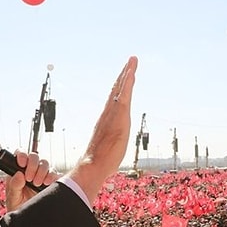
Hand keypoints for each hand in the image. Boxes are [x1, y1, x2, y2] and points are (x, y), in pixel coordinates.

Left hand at [4, 151, 57, 209]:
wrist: (30, 220)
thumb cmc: (18, 207)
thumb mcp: (12, 197)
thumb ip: (14, 186)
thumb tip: (19, 175)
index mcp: (18, 171)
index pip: (20, 155)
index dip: (21, 155)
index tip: (21, 163)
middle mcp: (30, 170)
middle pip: (34, 156)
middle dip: (32, 165)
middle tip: (29, 178)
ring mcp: (42, 175)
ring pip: (44, 163)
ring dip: (41, 171)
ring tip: (36, 183)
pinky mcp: (52, 181)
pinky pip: (54, 173)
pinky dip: (51, 176)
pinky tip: (46, 183)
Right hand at [67, 57, 138, 201]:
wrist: (94, 165)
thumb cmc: (100, 163)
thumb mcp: (107, 152)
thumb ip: (107, 148)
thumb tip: (102, 158)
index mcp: (106, 120)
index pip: (113, 100)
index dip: (118, 89)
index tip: (122, 78)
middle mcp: (108, 113)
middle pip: (116, 90)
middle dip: (123, 75)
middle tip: (130, 62)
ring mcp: (113, 113)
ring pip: (121, 88)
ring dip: (127, 73)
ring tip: (132, 61)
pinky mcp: (119, 114)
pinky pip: (124, 93)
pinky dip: (128, 81)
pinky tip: (132, 71)